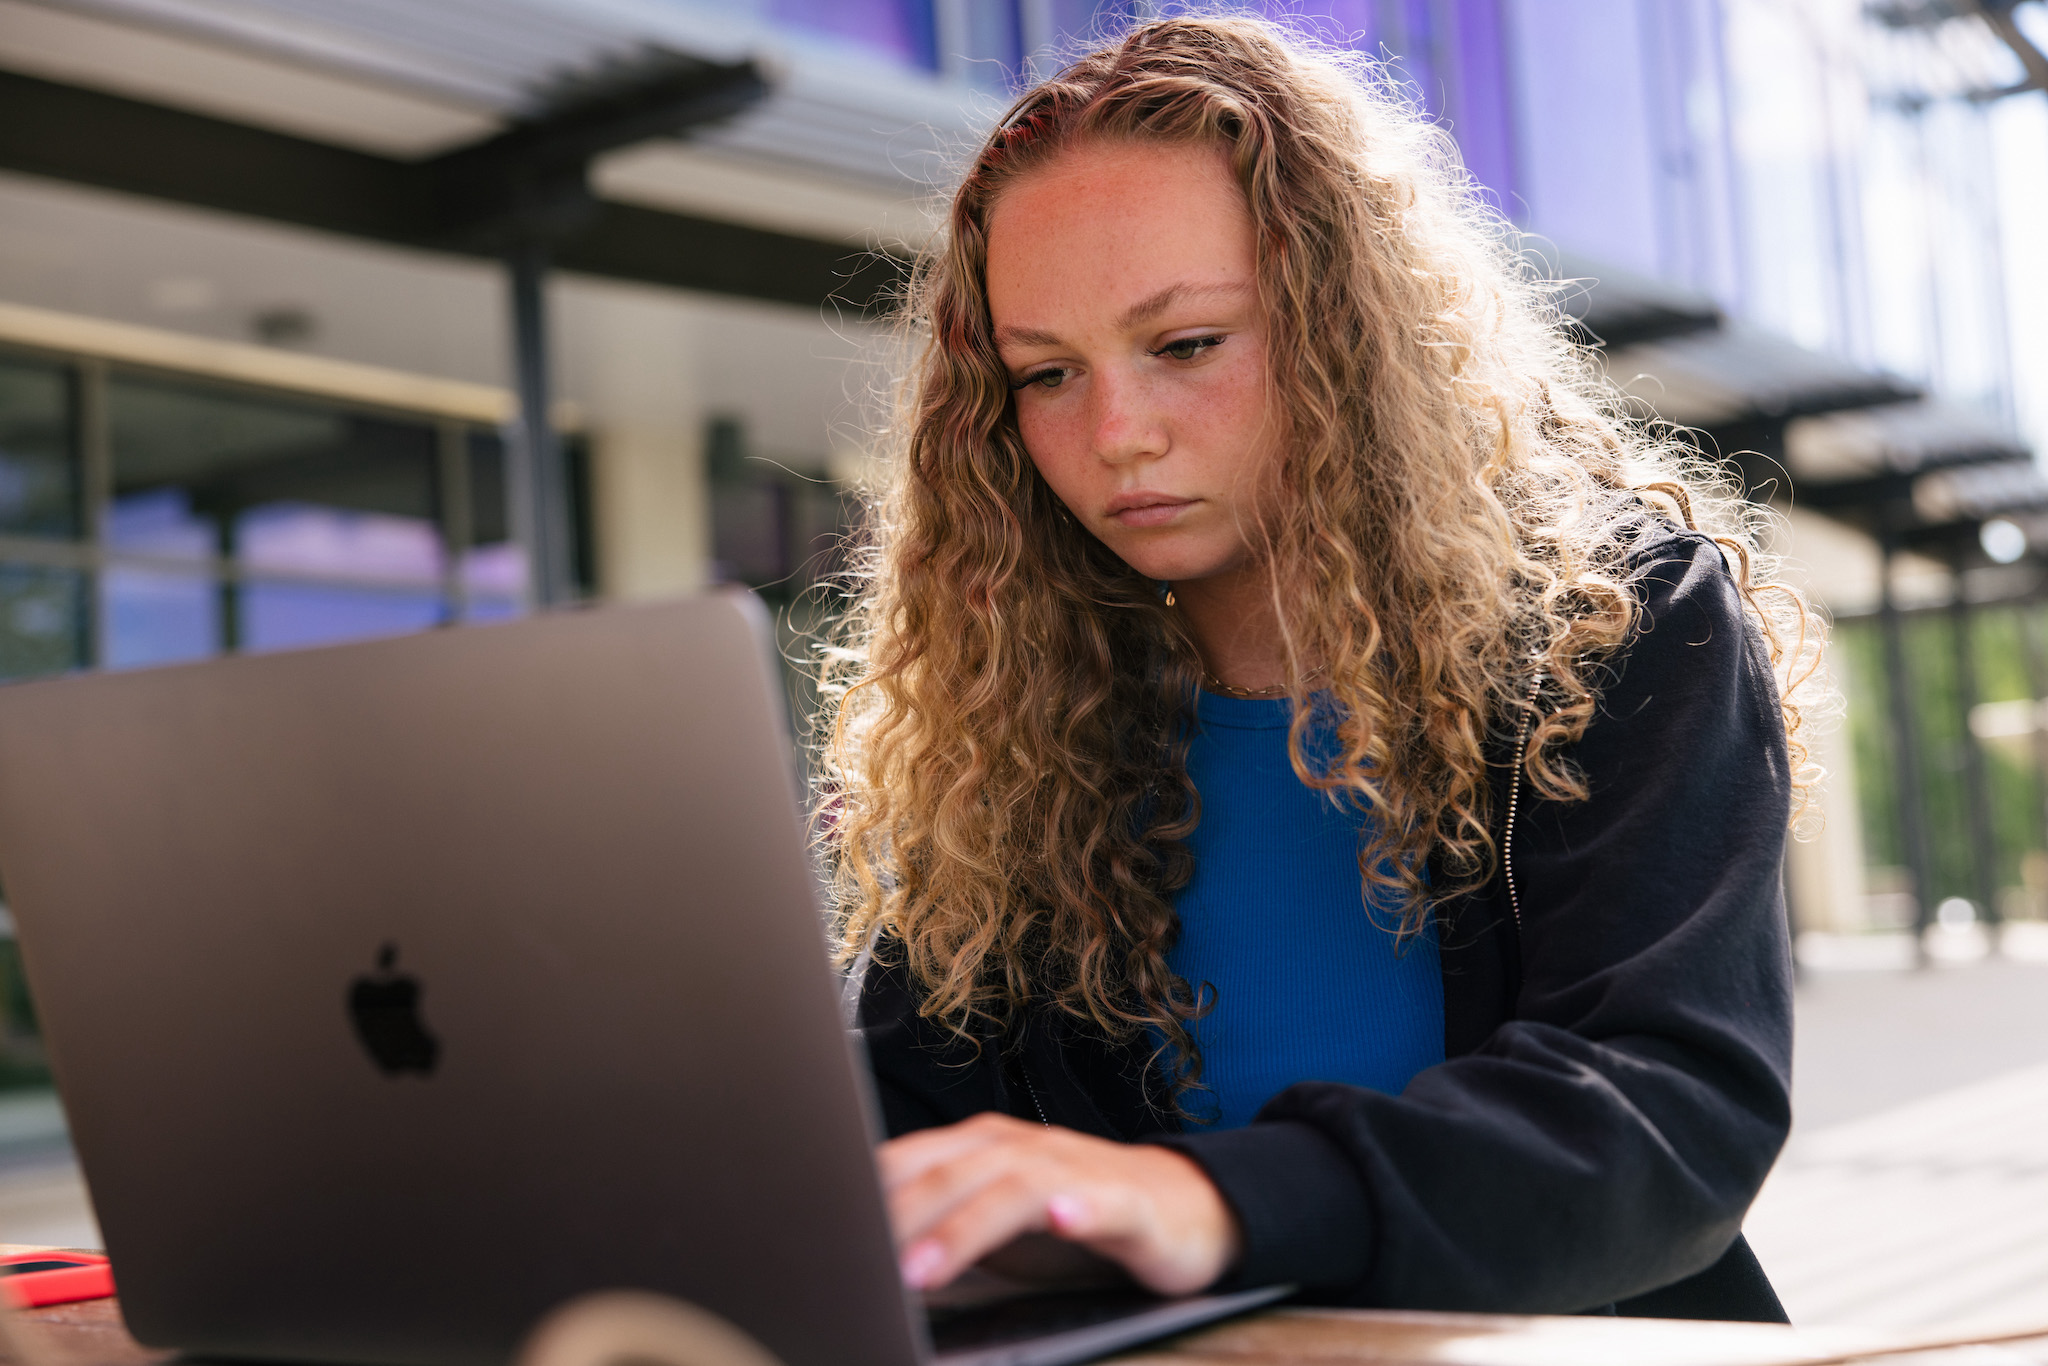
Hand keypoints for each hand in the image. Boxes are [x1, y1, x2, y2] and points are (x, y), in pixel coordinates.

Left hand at [877, 1111, 1241, 1295]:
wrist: (1183, 1206)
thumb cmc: (1073, 1215)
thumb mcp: (993, 1225)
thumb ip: (935, 1227)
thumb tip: (860, 1256)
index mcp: (981, 1149)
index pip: (911, 1161)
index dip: (866, 1194)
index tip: (821, 1231)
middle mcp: (1022, 1149)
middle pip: (951, 1174)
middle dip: (901, 1217)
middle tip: (859, 1263)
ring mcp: (1075, 1170)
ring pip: (1012, 1190)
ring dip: (965, 1227)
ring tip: (925, 1270)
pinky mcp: (1128, 1203)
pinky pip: (1101, 1201)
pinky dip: (1079, 1207)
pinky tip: (1063, 1220)